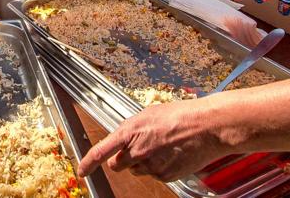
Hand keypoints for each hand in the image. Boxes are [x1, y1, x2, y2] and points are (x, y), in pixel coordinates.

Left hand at [78, 97, 227, 181]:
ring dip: (143, 163)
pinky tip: (171, 154)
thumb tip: (125, 137)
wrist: (206, 127)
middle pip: (118, 165)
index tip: (82, 170)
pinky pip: (154, 175)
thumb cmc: (181, 115)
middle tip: (139, 148)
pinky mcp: (164, 176)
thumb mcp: (150, 114)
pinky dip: (159, 167)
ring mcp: (151, 166)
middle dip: (123, 159)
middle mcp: (137, 150)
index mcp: (130, 131)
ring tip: (162, 147)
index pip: (101, 151)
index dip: (88, 163)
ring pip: (137, 170)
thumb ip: (133, 127)